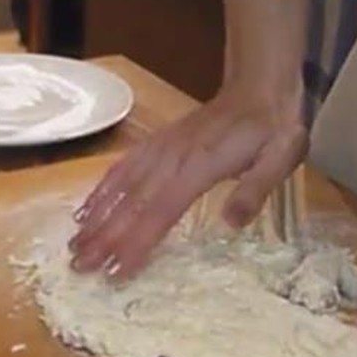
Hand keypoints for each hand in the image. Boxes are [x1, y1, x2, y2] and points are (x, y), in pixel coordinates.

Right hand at [68, 83, 307, 279]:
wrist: (260, 86)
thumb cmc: (274, 127)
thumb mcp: (282, 157)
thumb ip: (256, 189)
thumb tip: (232, 223)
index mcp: (201, 166)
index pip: (162, 212)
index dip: (137, 242)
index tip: (115, 270)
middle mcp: (172, 158)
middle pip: (132, 203)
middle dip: (104, 237)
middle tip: (79, 266)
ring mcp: (161, 148)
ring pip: (121, 186)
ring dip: (96, 216)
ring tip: (74, 244)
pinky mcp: (158, 143)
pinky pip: (122, 166)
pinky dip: (101, 188)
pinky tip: (87, 207)